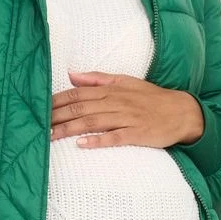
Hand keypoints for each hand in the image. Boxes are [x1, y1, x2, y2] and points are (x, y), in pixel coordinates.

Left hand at [50, 69, 204, 148]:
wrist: (181, 112)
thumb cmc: (151, 98)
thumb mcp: (125, 82)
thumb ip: (98, 79)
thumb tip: (72, 75)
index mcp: (112, 90)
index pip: (79, 93)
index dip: (58, 100)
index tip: (40, 107)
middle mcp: (117, 102)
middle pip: (82, 107)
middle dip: (58, 115)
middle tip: (38, 123)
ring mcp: (127, 118)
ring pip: (93, 122)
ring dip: (70, 129)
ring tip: (51, 136)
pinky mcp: (137, 134)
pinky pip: (115, 137)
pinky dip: (98, 140)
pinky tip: (82, 144)